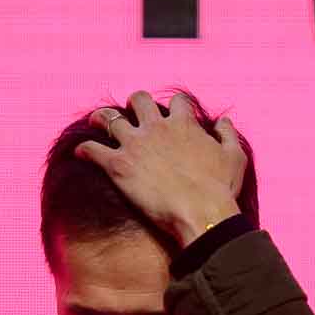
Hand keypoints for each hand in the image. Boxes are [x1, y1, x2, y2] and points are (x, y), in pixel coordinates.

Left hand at [73, 90, 244, 247]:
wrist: (200, 214)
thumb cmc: (220, 190)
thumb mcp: (234, 158)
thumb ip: (229, 135)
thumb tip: (222, 122)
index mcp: (184, 124)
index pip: (177, 102)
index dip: (174, 106)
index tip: (171, 113)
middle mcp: (156, 128)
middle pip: (139, 100)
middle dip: (134, 104)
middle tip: (131, 114)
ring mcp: (135, 145)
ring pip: (108, 119)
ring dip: (101, 119)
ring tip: (96, 122)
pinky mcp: (118, 166)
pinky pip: (92, 151)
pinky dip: (84, 150)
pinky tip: (80, 154)